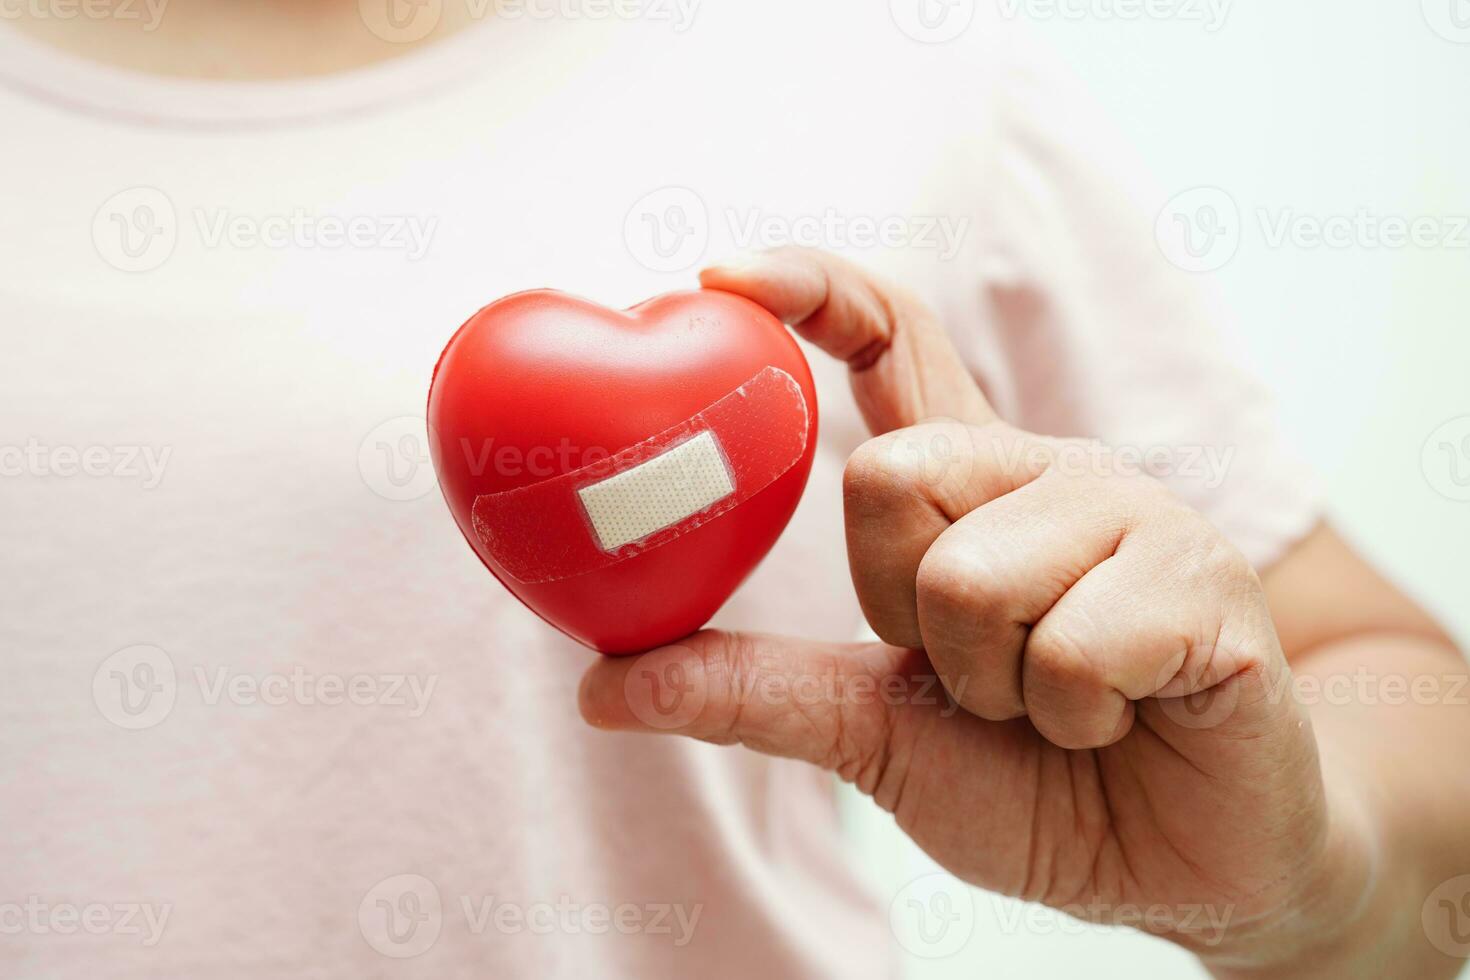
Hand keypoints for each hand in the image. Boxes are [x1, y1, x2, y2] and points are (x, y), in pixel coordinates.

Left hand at [579, 249, 1369, 964]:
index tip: (722, 276)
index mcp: (968, 487)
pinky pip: (1072, 646)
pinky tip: (1119, 718)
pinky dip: (1070, 718)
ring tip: (1052, 707)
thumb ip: (757, 691)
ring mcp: (1134, 514)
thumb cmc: (1034, 781)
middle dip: (902, 610)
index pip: (893, 339)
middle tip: (969, 670)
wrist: (1182, 862)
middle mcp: (1044, 472)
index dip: (813, 290)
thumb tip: (600, 688)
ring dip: (991, 684)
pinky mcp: (1206, 582)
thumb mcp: (873, 732)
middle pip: (889, 472)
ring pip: (974, 573)